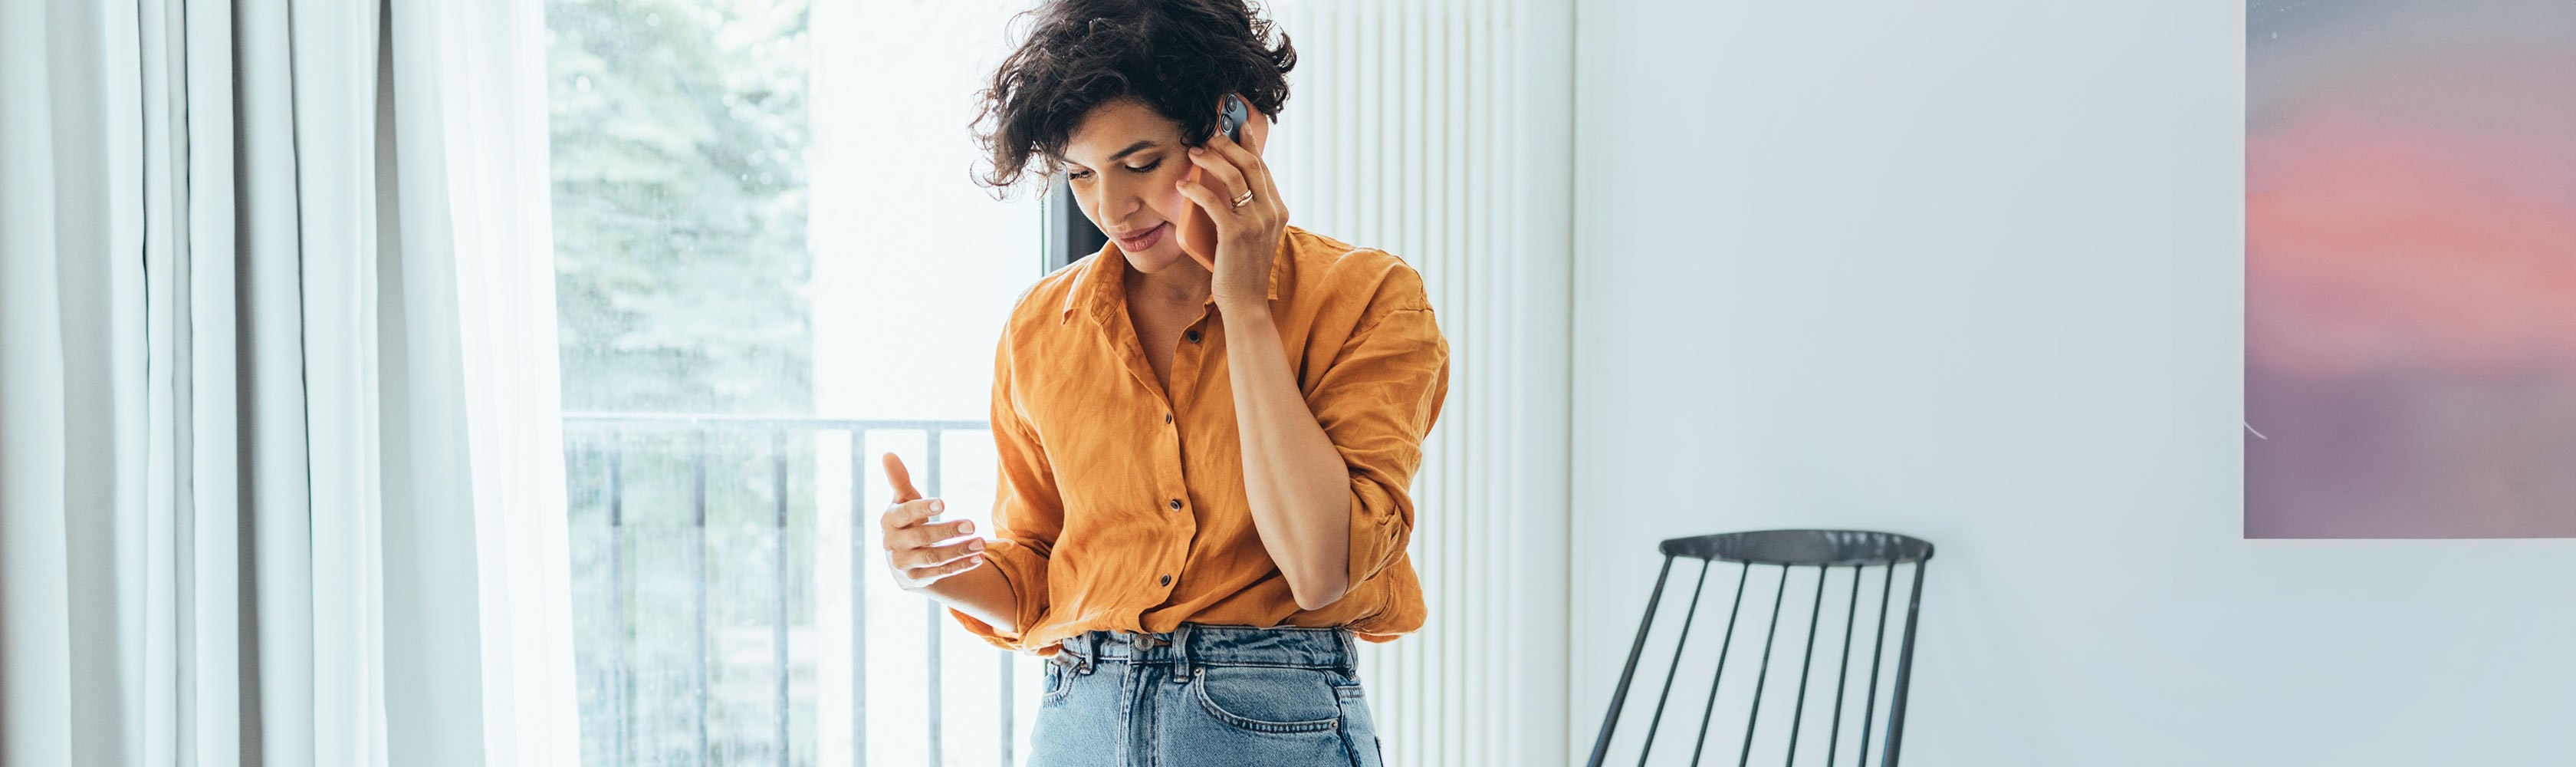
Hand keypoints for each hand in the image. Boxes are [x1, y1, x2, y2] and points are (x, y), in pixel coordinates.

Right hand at [878, 452, 985, 590]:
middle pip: (921, 537)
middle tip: (972, 524)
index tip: (943, 503)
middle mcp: (892, 544)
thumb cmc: (906, 519)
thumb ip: (899, 479)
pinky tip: (979, 557)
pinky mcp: (917, 579)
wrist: (901, 556)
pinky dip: (961, 566)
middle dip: (947, 531)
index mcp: (889, 520)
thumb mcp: (904, 500)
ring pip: (933, 558)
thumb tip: (887, 453)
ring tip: (982, 543)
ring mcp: (903, 564)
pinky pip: (941, 573)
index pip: (905, 514)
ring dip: (959, 551)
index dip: (922, 509)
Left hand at [1176, 128, 1288, 306]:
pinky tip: (1183, 185)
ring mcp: (1255, 223)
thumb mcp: (1253, 235)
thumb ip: (1248, 211)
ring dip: (1211, 160)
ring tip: (1193, 153)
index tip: (1237, 126)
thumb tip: (1224, 185)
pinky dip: (1195, 189)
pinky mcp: (1235, 234)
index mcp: (1278, 210)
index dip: (1249, 143)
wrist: (1246, 303)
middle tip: (1208, 135)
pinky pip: (1213, 201)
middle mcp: (1271, 213)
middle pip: (1250, 165)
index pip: (1263, 168)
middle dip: (1227, 144)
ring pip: (1234, 176)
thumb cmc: (1243, 269)